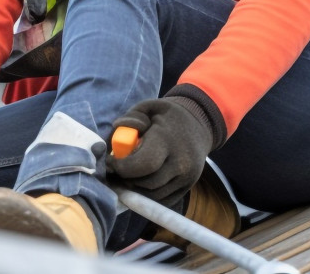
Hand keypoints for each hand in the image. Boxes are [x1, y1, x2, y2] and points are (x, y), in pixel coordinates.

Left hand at [105, 87, 224, 206]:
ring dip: (135, 189)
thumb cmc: (166, 116)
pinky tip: (140, 181)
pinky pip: (162, 200)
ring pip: (153, 195)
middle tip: (115, 171)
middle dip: (126, 180)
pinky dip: (147, 195)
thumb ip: (129, 120)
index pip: (143, 164)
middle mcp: (181, 161)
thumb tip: (115, 140)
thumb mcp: (147, 108)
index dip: (122, 167)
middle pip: (147, 183)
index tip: (111, 162)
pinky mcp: (187, 188)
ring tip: (126, 176)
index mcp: (168, 139)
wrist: (198, 125)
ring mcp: (187, 177)